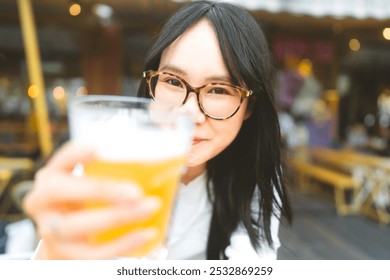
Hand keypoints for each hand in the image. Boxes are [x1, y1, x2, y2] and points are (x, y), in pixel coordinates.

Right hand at [23, 142, 160, 258]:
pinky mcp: (64, 254)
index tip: (97, 149)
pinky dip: (122, 244)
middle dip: (101, 190)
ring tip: (149, 208)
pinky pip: (92, 253)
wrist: (67, 241)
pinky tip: (145, 234)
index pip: (61, 159)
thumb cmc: (84, 203)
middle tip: (136, 191)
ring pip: (77, 225)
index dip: (76, 154)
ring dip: (117, 216)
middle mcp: (43, 201)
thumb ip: (114, 172)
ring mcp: (50, 230)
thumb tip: (161, 164)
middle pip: (62, 191)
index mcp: (52, 176)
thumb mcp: (89, 183)